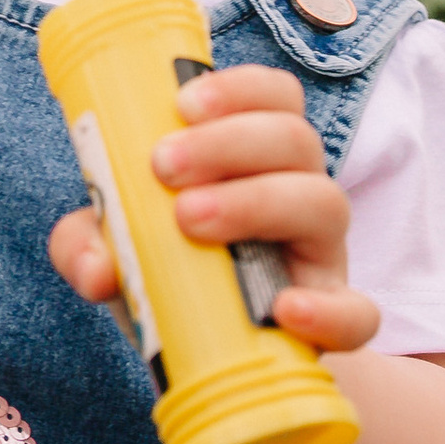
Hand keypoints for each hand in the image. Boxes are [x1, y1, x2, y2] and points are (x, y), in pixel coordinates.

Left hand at [47, 63, 377, 351]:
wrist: (216, 354)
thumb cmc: (172, 276)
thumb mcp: (121, 250)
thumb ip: (87, 245)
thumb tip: (94, 267)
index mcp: (258, 159)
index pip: (275, 98)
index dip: (239, 88)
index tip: (182, 104)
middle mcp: (299, 193)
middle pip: (295, 140)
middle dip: (228, 141)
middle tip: (163, 166)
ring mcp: (322, 254)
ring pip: (325, 204)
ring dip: (257, 201)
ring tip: (190, 219)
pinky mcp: (335, 317)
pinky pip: (357, 312)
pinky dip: (328, 310)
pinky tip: (285, 309)